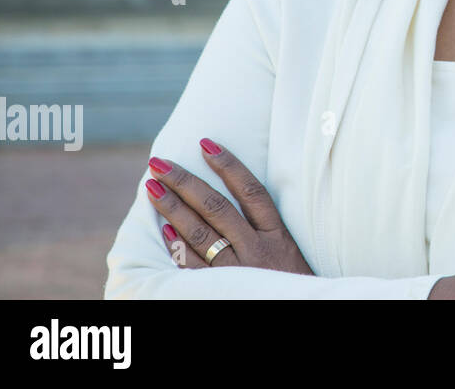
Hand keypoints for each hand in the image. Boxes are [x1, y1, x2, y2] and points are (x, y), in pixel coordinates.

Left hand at [144, 138, 313, 274]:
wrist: (301, 311)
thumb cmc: (292, 283)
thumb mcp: (289, 251)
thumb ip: (266, 228)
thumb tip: (236, 195)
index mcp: (277, 234)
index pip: (251, 190)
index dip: (229, 164)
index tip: (206, 143)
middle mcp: (257, 247)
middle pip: (217, 207)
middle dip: (186, 181)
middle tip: (160, 163)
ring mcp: (238, 269)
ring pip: (201, 233)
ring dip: (173, 208)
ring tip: (153, 188)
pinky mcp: (222, 289)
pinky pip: (194, 267)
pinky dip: (178, 247)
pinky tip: (163, 229)